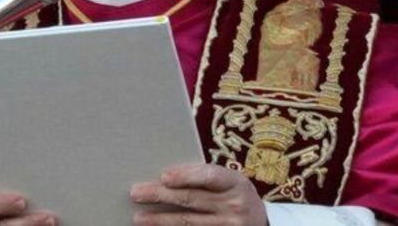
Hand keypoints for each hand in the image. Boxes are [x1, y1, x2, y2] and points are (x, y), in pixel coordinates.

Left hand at [131, 164, 266, 225]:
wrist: (261, 223)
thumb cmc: (236, 195)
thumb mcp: (230, 181)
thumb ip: (205, 177)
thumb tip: (166, 176)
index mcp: (235, 183)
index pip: (210, 176)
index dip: (187, 176)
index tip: (164, 176)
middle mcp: (234, 206)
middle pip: (192, 200)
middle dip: (161, 196)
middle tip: (136, 193)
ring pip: (189, 223)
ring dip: (161, 220)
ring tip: (139, 217)